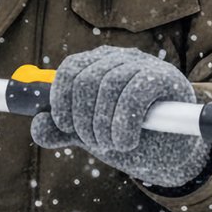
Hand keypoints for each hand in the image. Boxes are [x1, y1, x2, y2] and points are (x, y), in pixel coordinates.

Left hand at [30, 47, 210, 189]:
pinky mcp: (166, 78)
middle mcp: (120, 59)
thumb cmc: (131, 137)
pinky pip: (134, 95)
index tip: (66, 127)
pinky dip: (123, 125)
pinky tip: (126, 142)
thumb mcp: (91, 134)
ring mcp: (145, 65)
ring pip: (109, 87)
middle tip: (95, 142)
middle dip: (83, 119)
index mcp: (98, 65)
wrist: (173, 153)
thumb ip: (63, 131)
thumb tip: (37, 124)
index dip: (60, 101)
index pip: (70, 70)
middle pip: (86, 79)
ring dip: (103, 127)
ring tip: (112, 145)